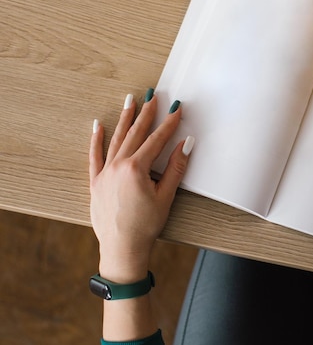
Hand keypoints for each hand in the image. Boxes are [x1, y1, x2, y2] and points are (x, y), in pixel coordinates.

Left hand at [89, 91, 193, 282]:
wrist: (122, 248)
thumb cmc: (145, 225)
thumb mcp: (166, 196)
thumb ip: (176, 168)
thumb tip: (186, 145)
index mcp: (136, 169)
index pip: (156, 140)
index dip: (169, 124)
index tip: (176, 109)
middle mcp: (117, 166)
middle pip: (135, 133)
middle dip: (146, 114)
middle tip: (153, 97)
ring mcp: (104, 173)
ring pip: (116, 139)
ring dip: (124, 119)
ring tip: (130, 101)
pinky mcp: (95, 182)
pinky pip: (94, 156)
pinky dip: (96, 140)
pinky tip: (98, 126)